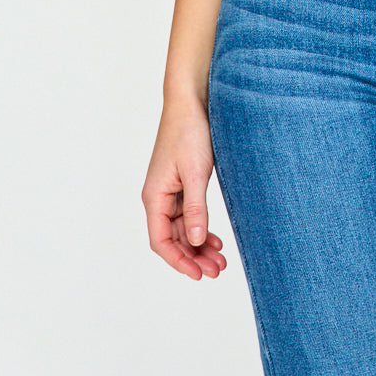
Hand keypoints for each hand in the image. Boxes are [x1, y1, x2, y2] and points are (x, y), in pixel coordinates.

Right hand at [142, 100, 227, 279]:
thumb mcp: (196, 173)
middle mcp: (159, 196)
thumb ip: (196, 208)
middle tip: (218, 270)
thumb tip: (195, 241)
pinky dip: (201, 227)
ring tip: (221, 259)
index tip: (198, 275)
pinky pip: (188, 213)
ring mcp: (170, 190)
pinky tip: (214, 238)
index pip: (161, 241)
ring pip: (183, 227)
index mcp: (155, 196)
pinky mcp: (182, 182)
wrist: (191, 100)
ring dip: (199, 244)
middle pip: (173, 238)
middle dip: (193, 257)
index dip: (179, 261)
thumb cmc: (189, 131)